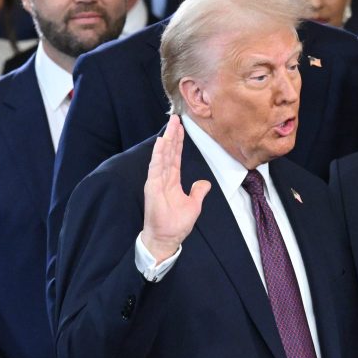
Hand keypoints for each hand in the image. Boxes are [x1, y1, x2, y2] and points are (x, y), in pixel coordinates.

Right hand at [141, 115, 210, 261]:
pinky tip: (163, 142)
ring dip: (167, 140)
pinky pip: (156, 167)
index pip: (175, 157)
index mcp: (172, 180)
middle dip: (173, 135)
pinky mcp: (153, 187)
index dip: (179, 142)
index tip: (181, 128)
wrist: (167, 238)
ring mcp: (157, 181)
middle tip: (176, 118)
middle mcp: (163, 178)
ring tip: (171, 125)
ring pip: (163, 156)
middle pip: (169, 152)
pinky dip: (159, 154)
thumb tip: (204, 183)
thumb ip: (198, 192)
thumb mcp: (194, 205)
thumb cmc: (176, 224)